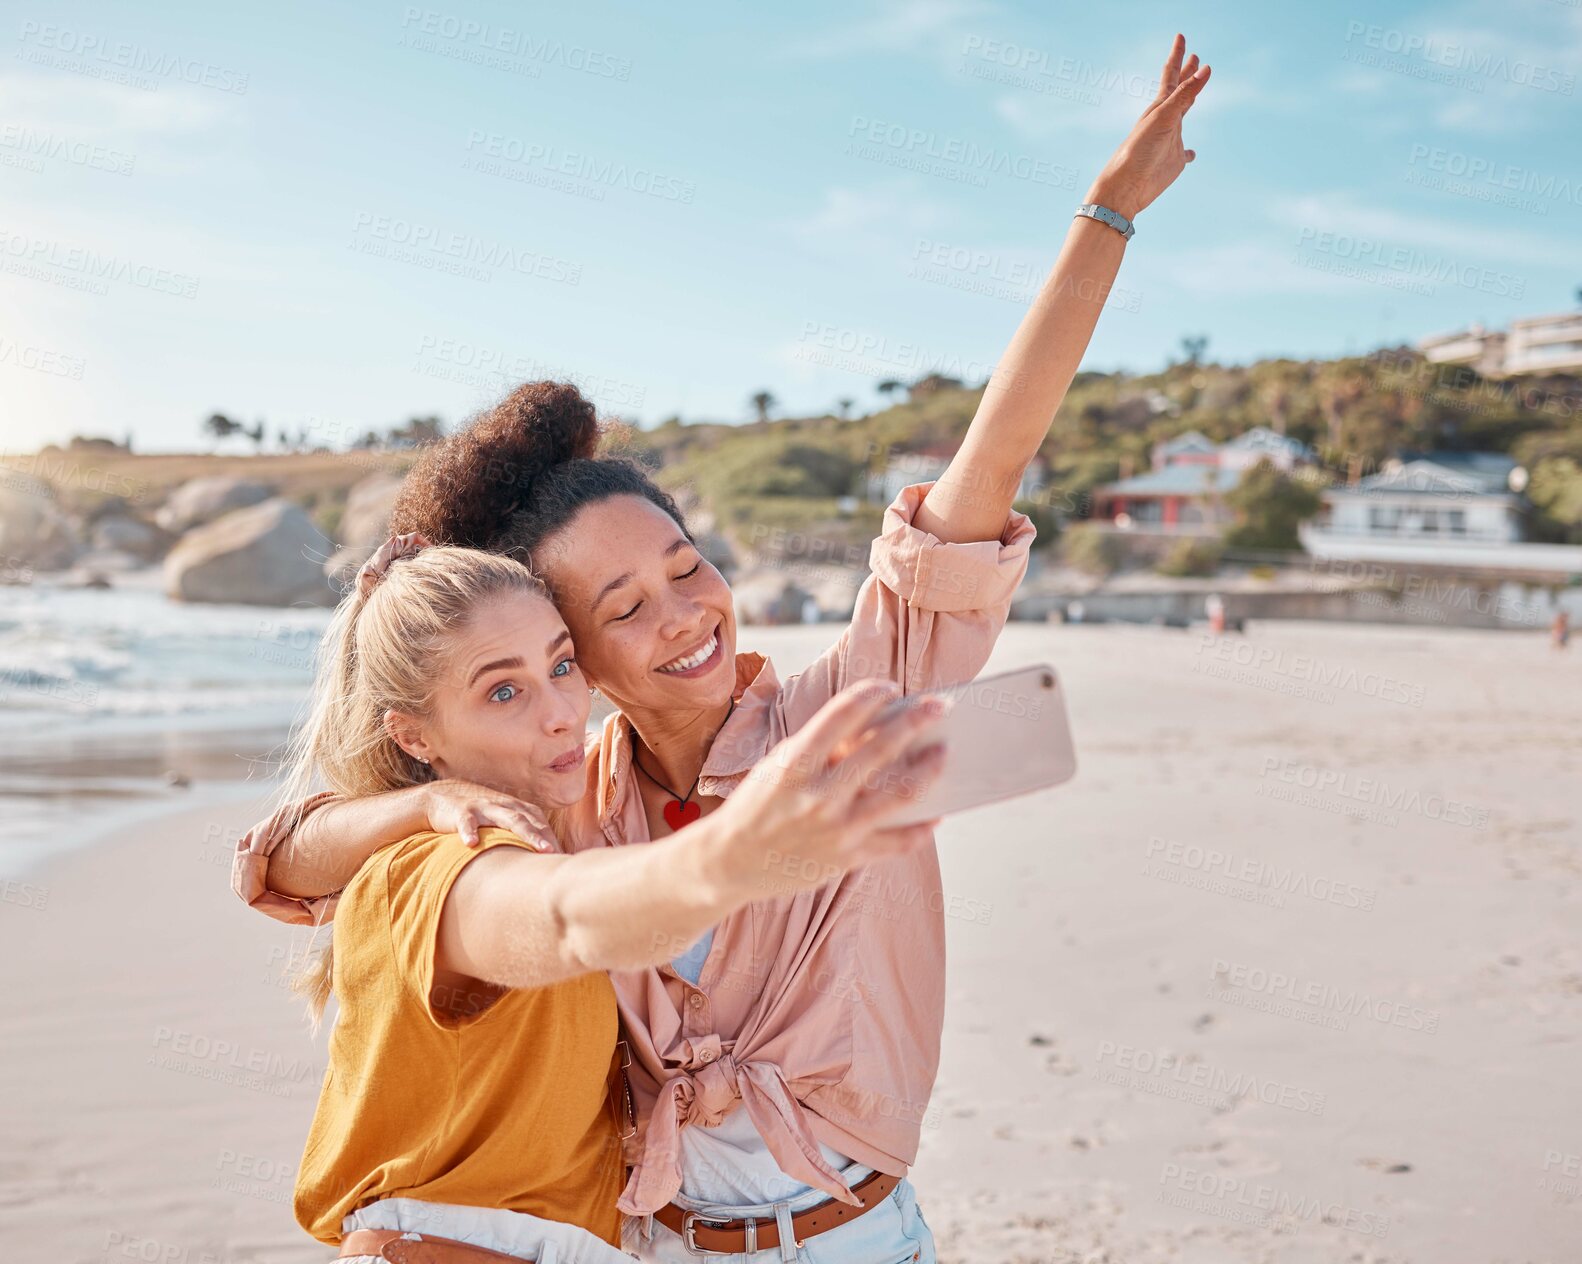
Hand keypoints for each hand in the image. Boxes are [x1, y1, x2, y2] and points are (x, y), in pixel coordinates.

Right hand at [421, 780, 554, 849]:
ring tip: (537, 849)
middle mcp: (504, 805)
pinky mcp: (462, 812)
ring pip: (506, 818)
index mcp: (516, 809)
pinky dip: (469, 832)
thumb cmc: (478, 819)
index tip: (564, 859)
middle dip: (544, 836)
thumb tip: (541, 860)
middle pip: (529, 821)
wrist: (442, 800)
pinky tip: (471, 844)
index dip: (552, 840)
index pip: (540, 824)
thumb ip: (519, 836)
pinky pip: (467, 822)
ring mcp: (484, 807)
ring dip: (524, 833)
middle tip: (556, 854)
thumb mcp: (501, 824)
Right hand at [708, 680, 948, 899]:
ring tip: (943, 753)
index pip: (842, 714)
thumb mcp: (779, 767)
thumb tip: (873, 732)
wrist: (729, 862)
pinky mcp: (847, 858)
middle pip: (881, 749)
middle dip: (916, 721)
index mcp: (795, 763)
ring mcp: (836, 828)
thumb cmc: (757, 806)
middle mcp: (818, 794)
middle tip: (940, 706)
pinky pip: (897, 841)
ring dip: (929, 769)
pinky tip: (936, 814)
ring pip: (900, 793)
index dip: (871, 694)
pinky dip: (922, 827)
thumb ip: (821, 750)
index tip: (891, 687)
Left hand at [1086, 34, 1210, 221]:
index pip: (1171, 75)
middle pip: (1179, 90)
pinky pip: (1185, 153)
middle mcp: (1166, 120)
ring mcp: (1171, 140)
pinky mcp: (1174, 161)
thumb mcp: (1164, 117)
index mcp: (1160, 107)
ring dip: (1189, 101)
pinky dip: (1190, 152)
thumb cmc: (1139, 150)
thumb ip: (1184, 93)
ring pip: (1183, 115)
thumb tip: (1206, 68)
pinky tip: (1191, 153)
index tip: (1180, 37)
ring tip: (1195, 90)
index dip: (1177, 56)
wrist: (1127, 186)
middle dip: (1186, 72)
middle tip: (1194, 56)